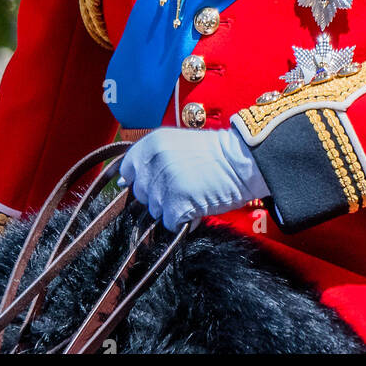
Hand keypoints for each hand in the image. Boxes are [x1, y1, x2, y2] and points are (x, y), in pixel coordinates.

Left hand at [118, 125, 269, 232]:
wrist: (243, 160)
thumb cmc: (214, 154)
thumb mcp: (177, 145)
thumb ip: (151, 160)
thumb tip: (123, 183)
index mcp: (153, 142)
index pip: (128, 169)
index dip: (141, 180)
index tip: (155, 182)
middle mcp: (155, 160)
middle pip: (141, 193)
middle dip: (158, 196)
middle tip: (183, 186)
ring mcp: (165, 182)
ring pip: (155, 210)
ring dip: (172, 208)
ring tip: (193, 194)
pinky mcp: (177, 203)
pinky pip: (169, 222)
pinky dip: (182, 220)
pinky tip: (196, 207)